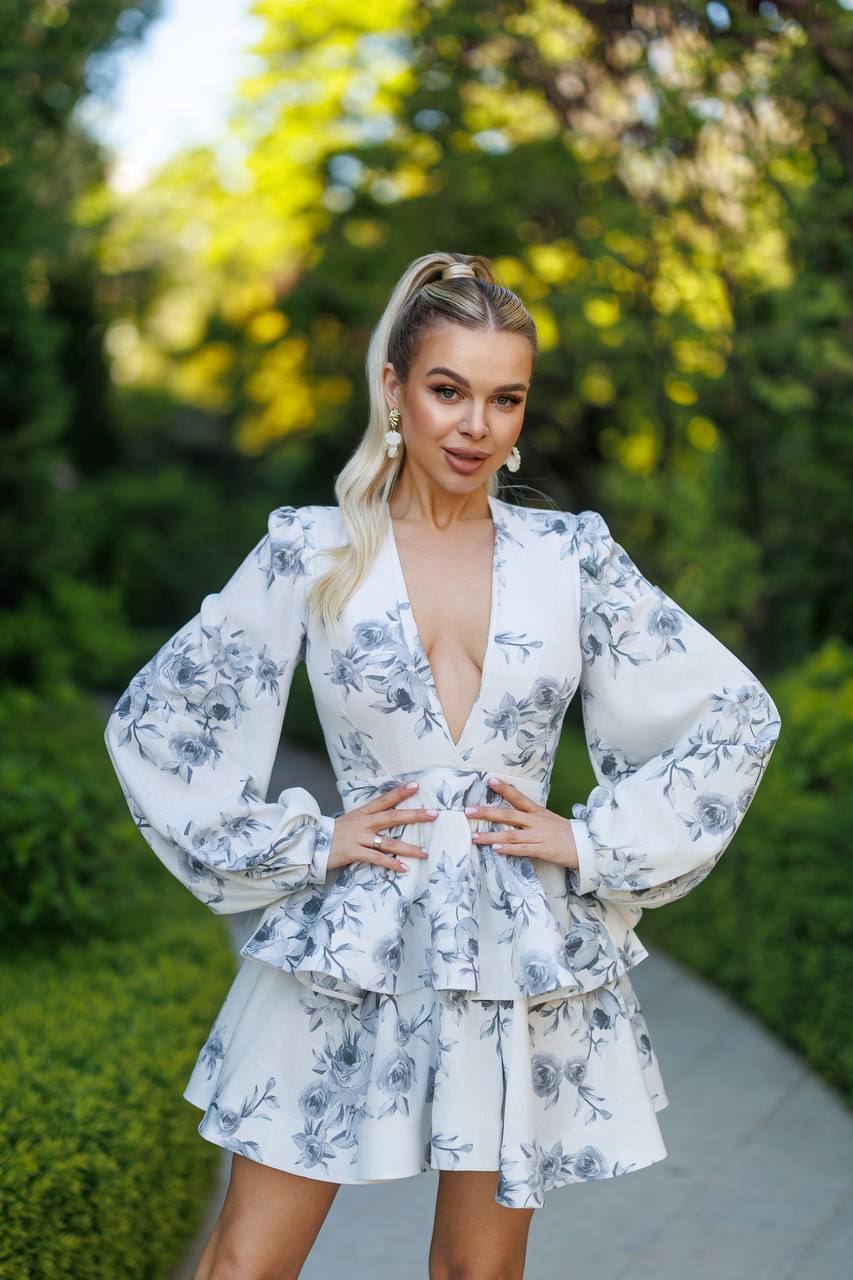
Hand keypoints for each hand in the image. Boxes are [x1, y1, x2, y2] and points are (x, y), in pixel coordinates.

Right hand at [327, 780, 436, 873]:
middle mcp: (362, 822)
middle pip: (392, 817)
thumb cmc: (335, 834)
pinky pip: (376, 858)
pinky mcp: (353, 852)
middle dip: (414, 816)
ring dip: (409, 848)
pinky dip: (391, 864)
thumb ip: (369, 818)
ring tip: (426, 852)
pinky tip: (404, 868)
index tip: (417, 785)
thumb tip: (389, 815)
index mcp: (362, 812)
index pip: (384, 799)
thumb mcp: (352, 820)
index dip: (400, 792)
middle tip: (434, 814)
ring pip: (388, 842)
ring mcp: (358, 837)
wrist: (311, 845)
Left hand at [464, 777, 578, 869]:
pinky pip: (522, 850)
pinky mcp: (543, 850)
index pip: (519, 797)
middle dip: (487, 812)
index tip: (490, 780)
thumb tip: (511, 815)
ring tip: (474, 836)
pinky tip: (495, 849)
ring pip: (511, 835)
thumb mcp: (549, 819)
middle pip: (509, 814)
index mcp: (538, 812)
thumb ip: (531, 816)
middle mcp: (536, 822)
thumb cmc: (566, 833)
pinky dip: (508, 849)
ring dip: (491, 836)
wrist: (587, 846)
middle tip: (468, 810)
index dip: (505, 788)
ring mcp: (539, 836)